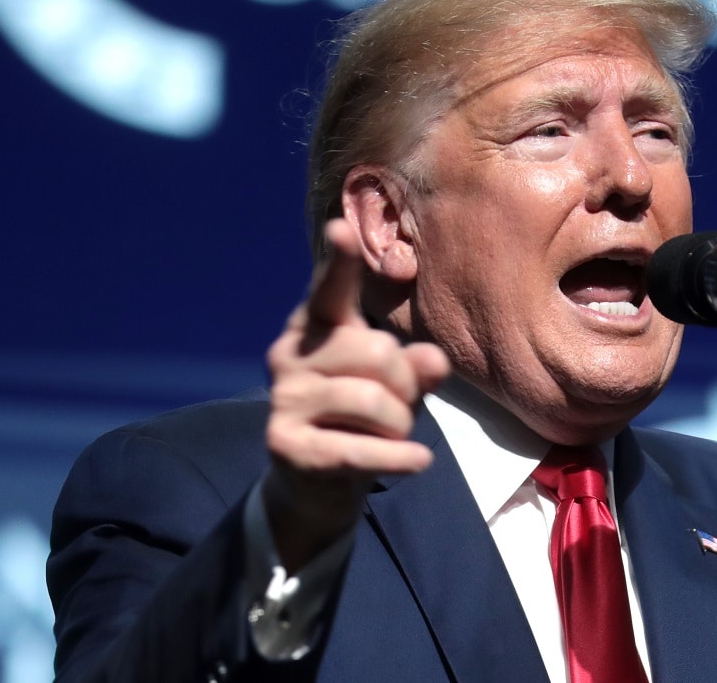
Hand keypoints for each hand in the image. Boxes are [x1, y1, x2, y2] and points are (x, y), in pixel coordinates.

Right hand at [261, 219, 448, 571]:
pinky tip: (418, 461)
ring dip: (401, 426)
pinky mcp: (284, 444)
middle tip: (400, 408)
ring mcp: (283, 398)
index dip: (340, 262)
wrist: (316, 487)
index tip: (342, 229)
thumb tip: (434, 360)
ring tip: (393, 436)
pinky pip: (359, 449)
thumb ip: (416, 367)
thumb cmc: (364, 420)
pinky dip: (397, 458)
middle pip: (376, 351)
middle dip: (406, 384)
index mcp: (317, 326)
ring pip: (374, 401)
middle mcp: (290, 353)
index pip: (330, 289)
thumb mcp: (398, 387)